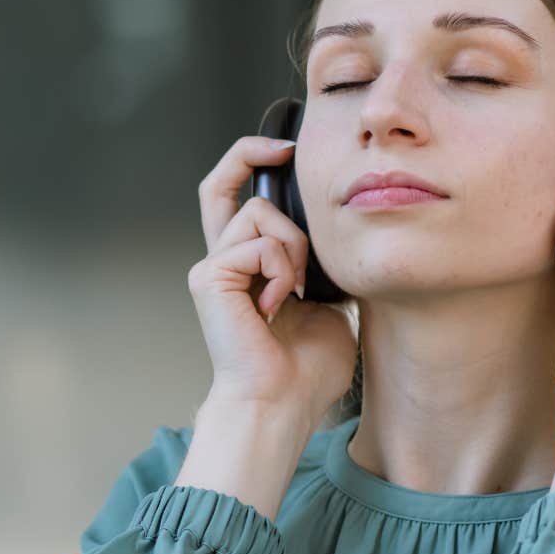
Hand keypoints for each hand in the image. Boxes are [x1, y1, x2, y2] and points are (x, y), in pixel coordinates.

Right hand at [193, 136, 357, 425]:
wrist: (283, 403)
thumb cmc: (307, 369)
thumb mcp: (332, 302)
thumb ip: (325, 265)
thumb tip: (344, 235)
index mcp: (249, 267)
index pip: (235, 199)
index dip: (252, 162)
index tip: (286, 150)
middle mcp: (223, 261)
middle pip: (223, 184)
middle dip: (252, 154)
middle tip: (287, 152)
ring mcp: (213, 268)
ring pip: (260, 214)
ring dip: (293, 246)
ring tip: (296, 290)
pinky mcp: (210, 277)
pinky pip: (259, 243)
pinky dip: (282, 268)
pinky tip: (281, 303)